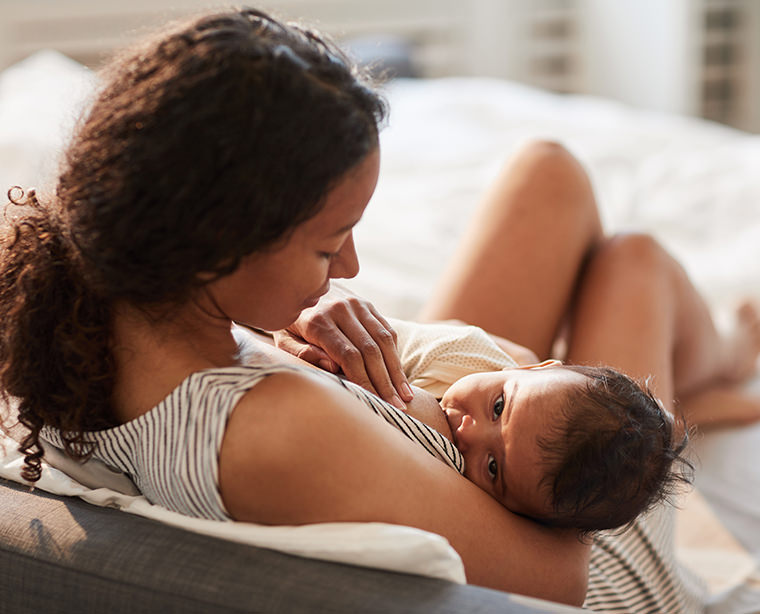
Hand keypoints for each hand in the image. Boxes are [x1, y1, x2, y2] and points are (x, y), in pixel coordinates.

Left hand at [273, 284, 413, 407]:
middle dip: (385, 382)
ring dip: (396, 371)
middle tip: (397, 407)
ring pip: (384, 340)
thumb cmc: (289, 323)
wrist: (298, 286)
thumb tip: (332, 367)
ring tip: (405, 396)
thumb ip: (300, 353)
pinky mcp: (367, 304)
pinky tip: (400, 376)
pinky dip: (395, 355)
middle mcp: (341, 309)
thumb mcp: (282, 338)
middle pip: (370, 350)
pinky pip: (387, 330)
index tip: (375, 402)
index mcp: (318, 321)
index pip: (349, 356)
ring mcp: (357, 304)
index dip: (365, 381)